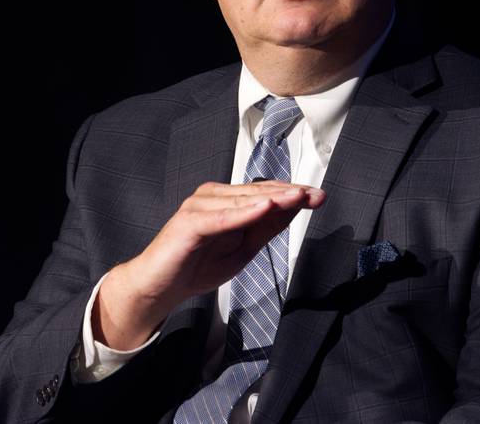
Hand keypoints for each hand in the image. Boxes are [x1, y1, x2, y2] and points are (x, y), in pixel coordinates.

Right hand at [93, 180, 324, 349]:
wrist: (160, 287)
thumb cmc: (197, 266)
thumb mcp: (243, 249)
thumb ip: (265, 229)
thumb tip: (292, 211)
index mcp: (227, 202)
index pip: (265, 193)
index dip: (292, 195)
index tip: (319, 197)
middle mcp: (213, 197)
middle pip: (257, 192)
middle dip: (288, 194)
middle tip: (315, 194)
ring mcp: (199, 207)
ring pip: (242, 201)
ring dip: (271, 198)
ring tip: (297, 196)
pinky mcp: (188, 222)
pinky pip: (221, 217)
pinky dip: (243, 212)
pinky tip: (264, 207)